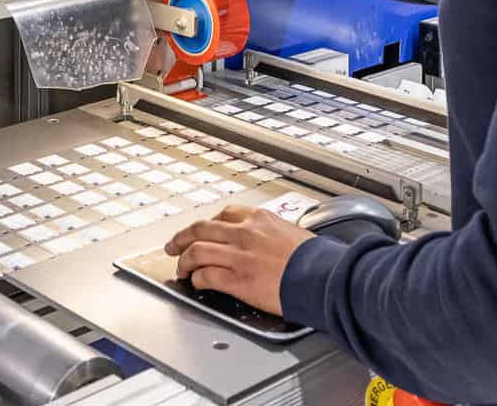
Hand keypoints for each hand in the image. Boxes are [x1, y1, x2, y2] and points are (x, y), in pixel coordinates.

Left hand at [165, 205, 313, 315]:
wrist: (323, 276)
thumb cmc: (315, 258)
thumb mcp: (292, 232)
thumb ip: (272, 232)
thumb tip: (266, 239)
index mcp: (259, 218)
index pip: (223, 214)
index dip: (206, 224)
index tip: (201, 230)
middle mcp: (245, 233)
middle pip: (201, 229)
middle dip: (181, 238)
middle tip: (173, 245)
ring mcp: (238, 256)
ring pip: (197, 251)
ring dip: (184, 261)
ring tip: (181, 268)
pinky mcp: (237, 280)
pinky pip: (206, 275)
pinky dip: (196, 279)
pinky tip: (196, 283)